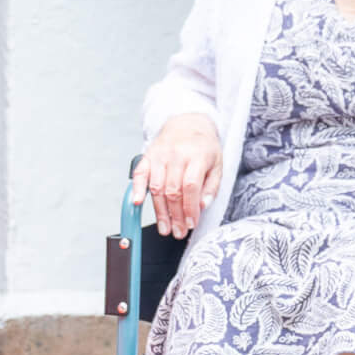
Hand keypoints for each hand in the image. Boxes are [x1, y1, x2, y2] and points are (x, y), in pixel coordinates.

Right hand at [130, 114, 221, 237]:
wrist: (187, 122)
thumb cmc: (203, 146)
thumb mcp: (218, 164)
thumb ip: (212, 187)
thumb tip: (202, 207)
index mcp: (197, 156)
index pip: (191, 186)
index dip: (189, 208)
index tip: (191, 224)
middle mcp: (176, 155)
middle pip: (172, 190)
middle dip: (175, 215)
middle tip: (177, 232)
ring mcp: (160, 155)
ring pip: (157, 187)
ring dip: (159, 211)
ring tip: (164, 228)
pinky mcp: (148, 156)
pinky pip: (140, 174)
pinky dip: (137, 189)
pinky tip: (138, 203)